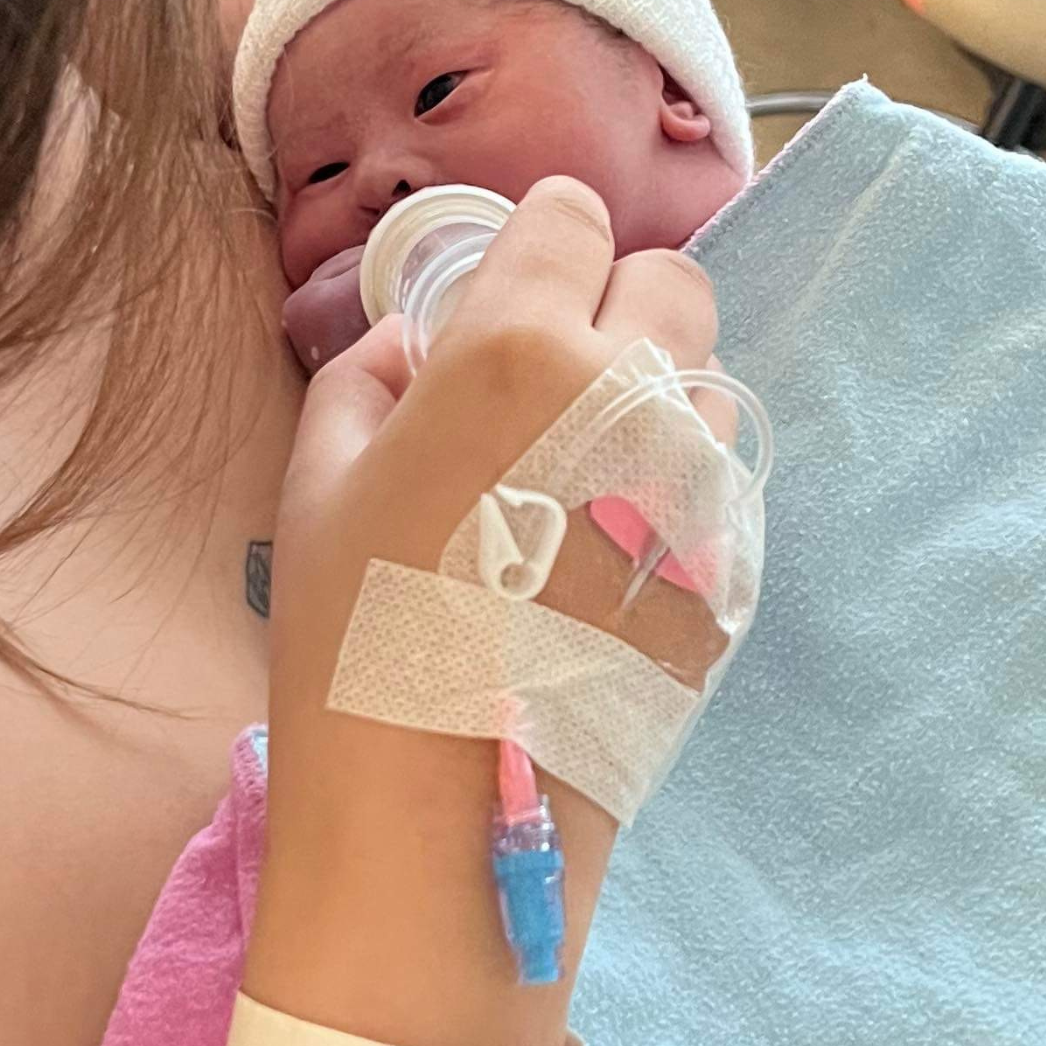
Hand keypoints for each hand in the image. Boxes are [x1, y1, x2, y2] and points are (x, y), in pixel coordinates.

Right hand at [248, 177, 719, 1045]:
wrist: (445, 827)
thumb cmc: (351, 641)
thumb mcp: (316, 486)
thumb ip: (368, 375)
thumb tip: (419, 343)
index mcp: (516, 348)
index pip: (575, 217)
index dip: (542, 249)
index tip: (513, 298)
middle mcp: (630, 395)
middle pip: (674, 284)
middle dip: (616, 311)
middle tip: (551, 393)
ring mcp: (697, 488)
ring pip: (707, 387)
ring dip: (654, 406)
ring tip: (578, 492)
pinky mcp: (730, 573)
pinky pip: (716, 489)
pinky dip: (671, 499)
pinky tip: (602, 571)